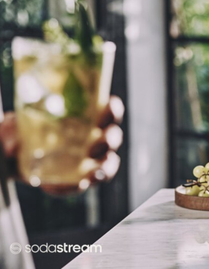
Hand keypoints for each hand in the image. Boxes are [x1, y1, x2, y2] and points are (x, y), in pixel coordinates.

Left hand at [0, 96, 124, 194]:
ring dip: (106, 166)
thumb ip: (11, 131)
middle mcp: (94, 136)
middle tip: (96, 144)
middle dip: (111, 139)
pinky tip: (69, 185)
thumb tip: (13, 145)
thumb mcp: (12, 126)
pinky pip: (87, 184)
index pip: (109, 109)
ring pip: (109, 162)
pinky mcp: (80, 179)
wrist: (11, 158)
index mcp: (87, 116)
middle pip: (114, 136)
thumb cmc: (20, 132)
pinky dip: (79, 186)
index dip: (113, 109)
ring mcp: (90, 159)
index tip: (107, 107)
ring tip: (93, 171)